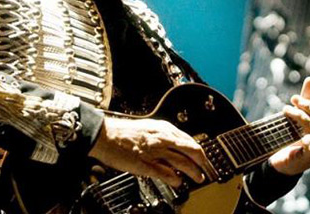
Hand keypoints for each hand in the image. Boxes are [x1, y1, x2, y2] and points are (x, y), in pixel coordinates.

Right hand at [89, 117, 208, 187]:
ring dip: (192, 171)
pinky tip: (178, 182)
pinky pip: (164, 172)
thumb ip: (163, 136)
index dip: (199, 151)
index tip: (203, 158)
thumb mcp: (148, 128)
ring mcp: (154, 151)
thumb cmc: (123, 132)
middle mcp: (161, 138)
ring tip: (198, 178)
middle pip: (190, 149)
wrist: (104, 135)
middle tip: (205, 169)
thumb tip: (176, 145)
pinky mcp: (144, 164)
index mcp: (163, 128)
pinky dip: (174, 178)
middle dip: (201, 161)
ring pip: (181, 161)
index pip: (189, 139)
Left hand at [268, 77, 309, 175]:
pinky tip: (296, 133)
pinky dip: (304, 136)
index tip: (297, 98)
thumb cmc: (293, 139)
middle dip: (308, 106)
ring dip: (298, 115)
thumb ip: (307, 100)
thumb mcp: (301, 117)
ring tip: (286, 110)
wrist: (282, 163)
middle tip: (293, 101)